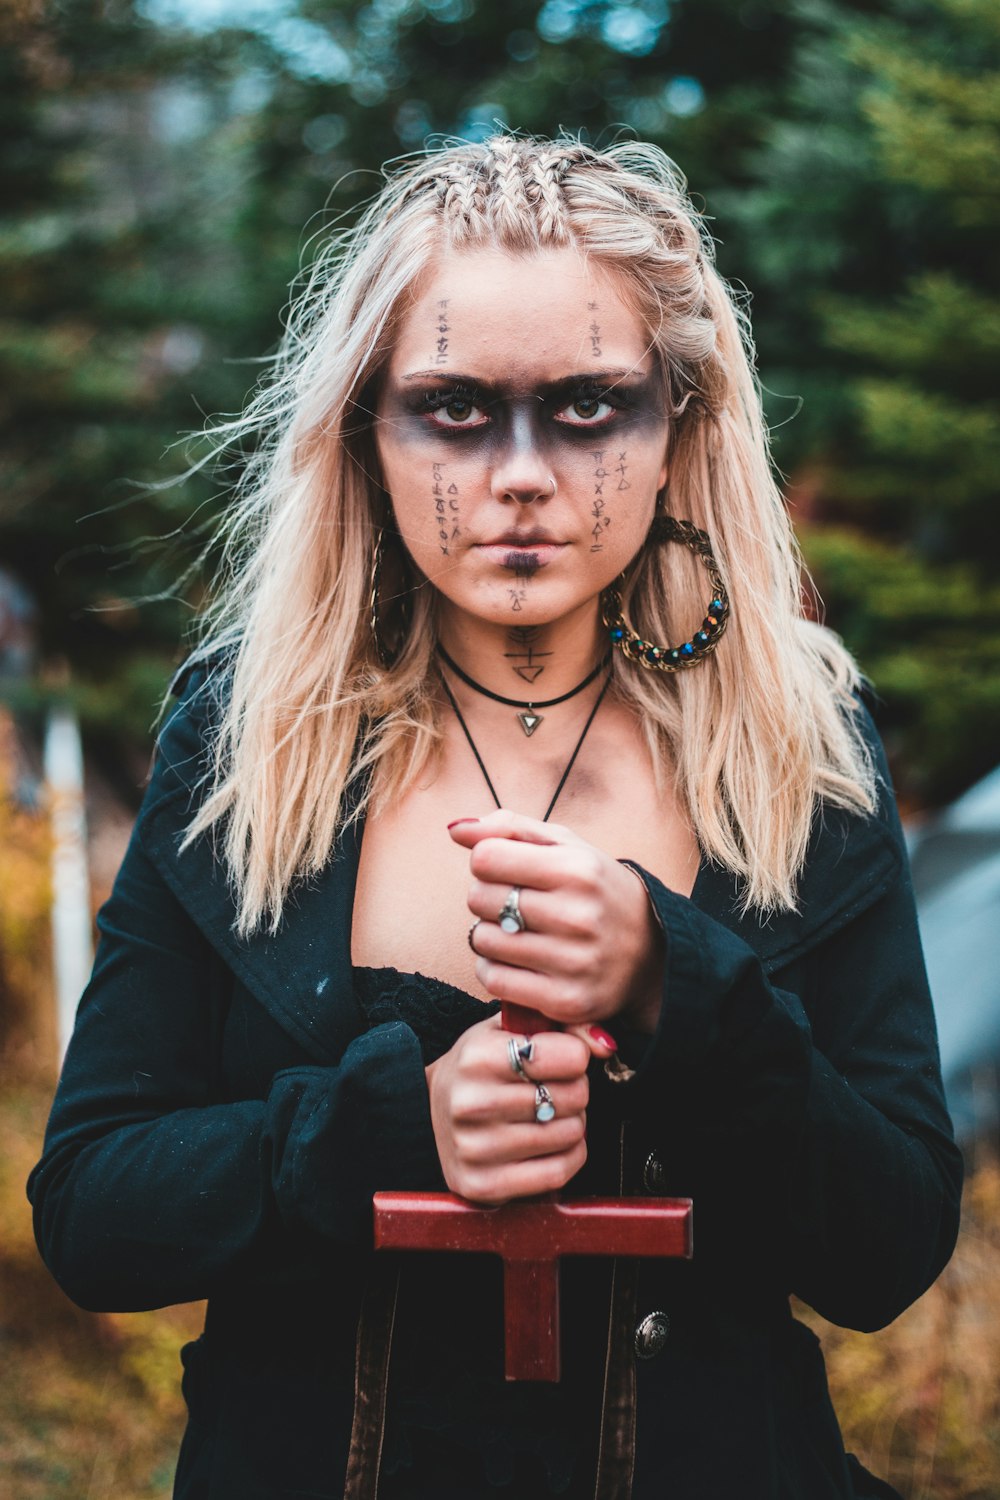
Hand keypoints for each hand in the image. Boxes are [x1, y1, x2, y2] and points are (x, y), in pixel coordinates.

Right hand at [425, 1013, 590, 1203]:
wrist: (431, 1110)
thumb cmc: (482, 1066)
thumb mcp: (510, 1030)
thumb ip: (562, 1026)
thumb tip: (605, 1045)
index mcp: (477, 1056)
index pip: (568, 1056)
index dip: (576, 1057)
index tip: (563, 1059)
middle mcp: (471, 1103)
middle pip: (573, 1096)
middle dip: (575, 1090)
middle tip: (554, 1089)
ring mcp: (475, 1148)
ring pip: (571, 1134)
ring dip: (572, 1123)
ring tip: (548, 1114)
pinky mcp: (482, 1184)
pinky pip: (559, 1172)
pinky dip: (568, 1156)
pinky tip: (550, 1143)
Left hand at [450, 809, 664, 1030]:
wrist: (653, 952)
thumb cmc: (596, 890)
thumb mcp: (566, 847)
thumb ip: (510, 829)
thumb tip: (455, 829)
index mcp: (578, 869)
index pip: (485, 858)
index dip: (487, 862)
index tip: (507, 871)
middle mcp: (578, 915)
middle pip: (479, 899)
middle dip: (488, 898)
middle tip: (514, 903)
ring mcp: (573, 962)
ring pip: (483, 940)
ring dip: (489, 934)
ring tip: (517, 932)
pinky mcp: (566, 1001)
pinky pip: (494, 980)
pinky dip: (494, 969)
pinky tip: (516, 961)